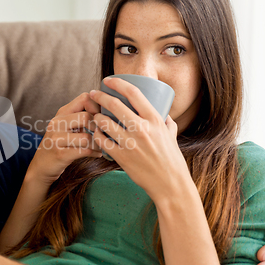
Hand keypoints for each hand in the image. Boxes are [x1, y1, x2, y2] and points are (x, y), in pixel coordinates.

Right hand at [27, 93, 101, 185]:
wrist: (41, 166)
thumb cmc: (59, 145)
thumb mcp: (66, 126)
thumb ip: (81, 117)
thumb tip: (107, 112)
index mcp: (61, 113)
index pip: (84, 98)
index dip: (97, 106)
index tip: (101, 118)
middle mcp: (57, 123)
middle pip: (86, 117)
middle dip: (98, 127)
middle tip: (103, 135)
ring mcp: (57, 138)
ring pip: (86, 137)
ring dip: (98, 143)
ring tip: (101, 146)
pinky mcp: (60, 154)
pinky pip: (84, 151)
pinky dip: (95, 153)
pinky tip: (97, 154)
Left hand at [89, 77, 192, 201]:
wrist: (170, 184)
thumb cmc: (171, 159)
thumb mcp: (171, 135)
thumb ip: (166, 121)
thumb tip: (162, 111)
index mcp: (155, 120)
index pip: (134, 93)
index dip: (118, 83)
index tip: (108, 80)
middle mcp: (142, 129)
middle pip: (115, 105)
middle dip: (100, 96)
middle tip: (93, 93)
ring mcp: (131, 143)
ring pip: (104, 122)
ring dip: (96, 117)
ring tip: (94, 116)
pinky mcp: (122, 157)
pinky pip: (101, 141)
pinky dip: (95, 135)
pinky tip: (95, 133)